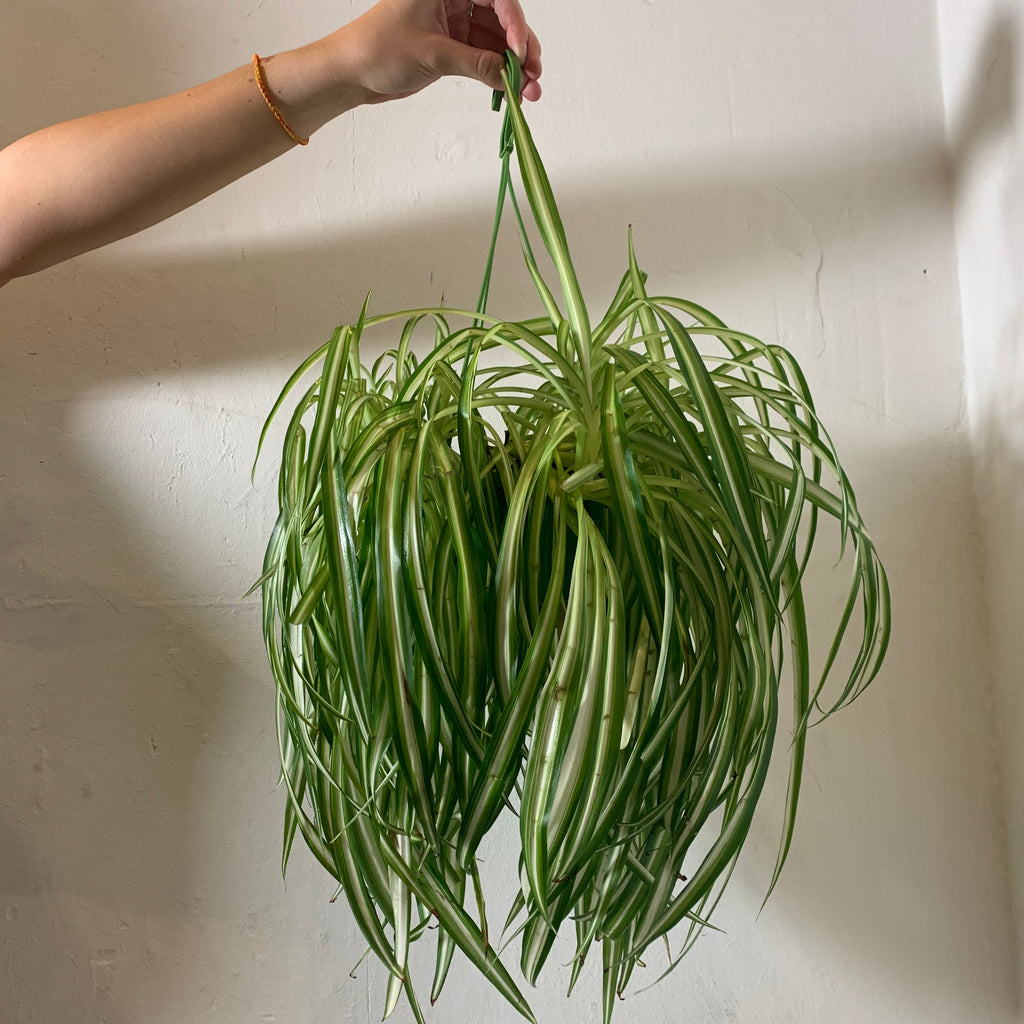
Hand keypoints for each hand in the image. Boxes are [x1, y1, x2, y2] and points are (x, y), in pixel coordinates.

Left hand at [335, 0, 541, 104]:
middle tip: (532, 75)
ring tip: (528, 91)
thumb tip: (508, 74)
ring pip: (494, 42)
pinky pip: (482, 59)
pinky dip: (496, 75)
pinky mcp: (451, 48)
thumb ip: (473, 63)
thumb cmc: (376, 47)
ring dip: (512, 66)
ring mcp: (453, 25)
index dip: (514, 21)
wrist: (351, 73)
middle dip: (519, 48)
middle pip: (500, 18)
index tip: (520, 51)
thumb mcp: (431, 54)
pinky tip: (510, 90)